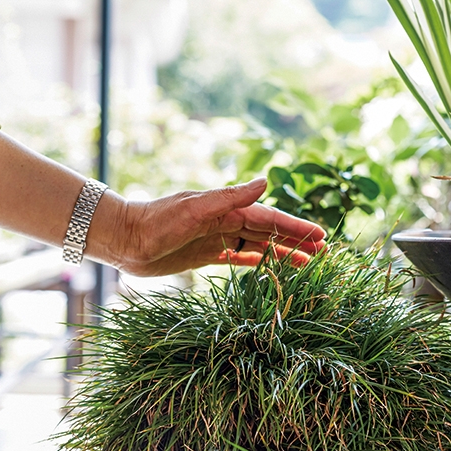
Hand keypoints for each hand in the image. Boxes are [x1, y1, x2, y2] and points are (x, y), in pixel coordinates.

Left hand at [88, 178, 326, 276]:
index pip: (270, 218)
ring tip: (308, 264)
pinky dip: (259, 261)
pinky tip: (274, 268)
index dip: (296, 228)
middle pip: (270, 232)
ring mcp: (217, 238)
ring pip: (259, 245)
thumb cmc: (156, 221)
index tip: (321, 236)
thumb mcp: (193, 208)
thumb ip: (228, 197)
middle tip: (325, 253)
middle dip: (297, 241)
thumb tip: (265, 182)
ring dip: (283, 253)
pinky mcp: (206, 254)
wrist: (125, 238)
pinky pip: (240, 257)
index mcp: (227, 209)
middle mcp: (226, 221)